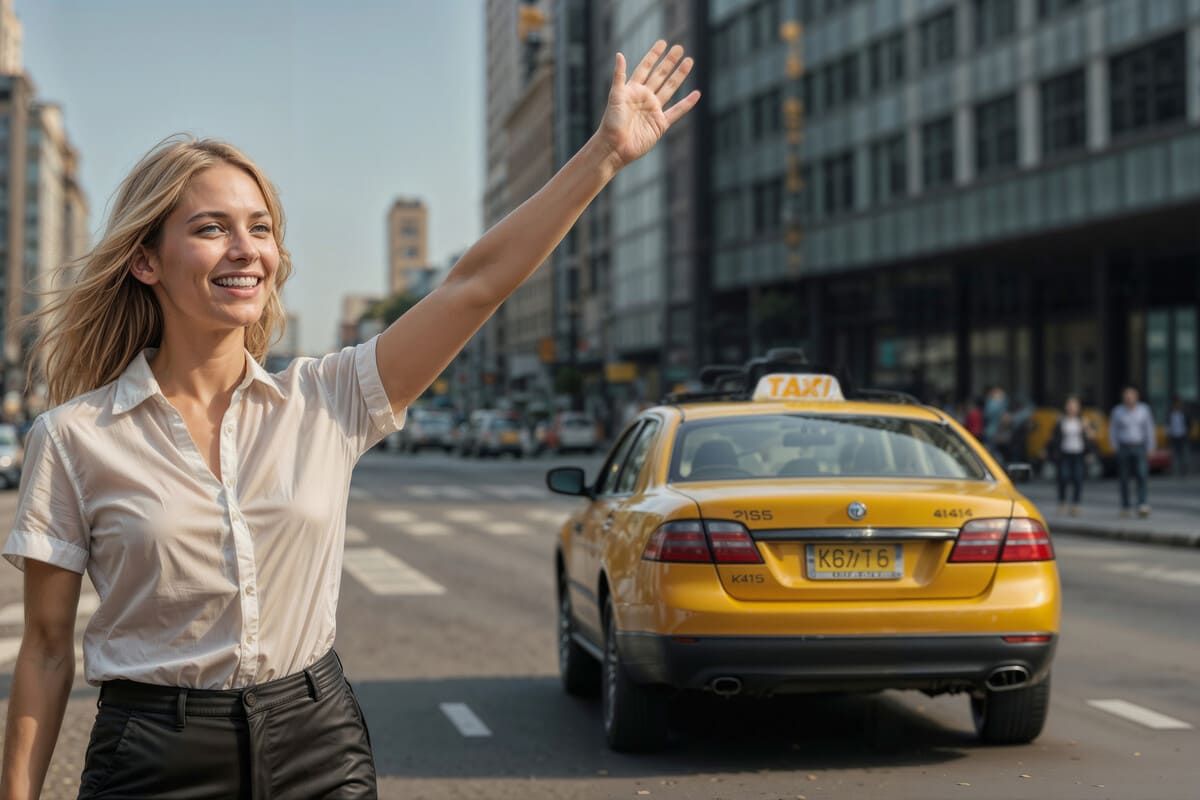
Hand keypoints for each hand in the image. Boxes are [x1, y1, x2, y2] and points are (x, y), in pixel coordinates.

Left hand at [597, 40, 700, 169]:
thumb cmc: (611, 122)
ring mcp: (653, 110)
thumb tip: (619, 54)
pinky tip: (696, 94)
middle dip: (669, 62)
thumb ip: (619, 76)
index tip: (662, 43)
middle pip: (660, 75)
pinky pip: (677, 112)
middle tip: (679, 48)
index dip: (654, 55)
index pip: (645, 68)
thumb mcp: (615, 96)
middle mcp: (644, 97)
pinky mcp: (660, 124)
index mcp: (633, 90)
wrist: (614, 147)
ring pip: (670, 89)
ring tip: (689, 61)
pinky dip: (687, 103)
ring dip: (679, 76)